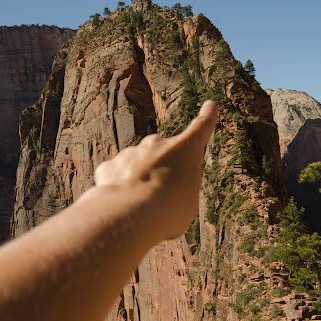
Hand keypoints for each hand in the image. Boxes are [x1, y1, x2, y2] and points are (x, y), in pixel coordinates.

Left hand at [93, 100, 217, 240]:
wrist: (131, 214)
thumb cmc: (170, 211)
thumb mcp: (188, 204)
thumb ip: (178, 191)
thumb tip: (162, 192)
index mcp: (186, 150)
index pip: (201, 128)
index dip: (207, 117)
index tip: (210, 106)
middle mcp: (158, 143)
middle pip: (164, 155)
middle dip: (164, 172)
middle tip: (164, 199)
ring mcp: (131, 152)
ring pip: (138, 167)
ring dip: (141, 184)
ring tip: (142, 209)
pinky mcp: (110, 166)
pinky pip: (117, 176)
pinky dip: (119, 189)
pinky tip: (122, 207)